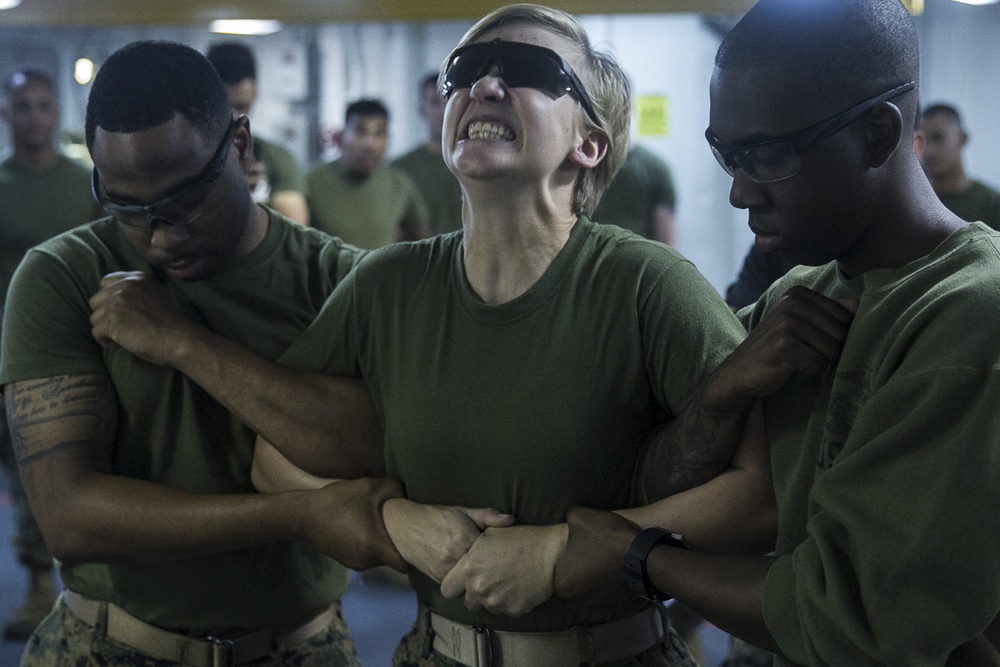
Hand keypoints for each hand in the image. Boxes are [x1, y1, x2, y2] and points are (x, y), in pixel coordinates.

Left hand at [89, 272, 192, 365]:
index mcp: (137, 279)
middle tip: (122, 327)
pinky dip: (107, 341)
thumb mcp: (160, 295)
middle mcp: (125, 286)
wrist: (180, 338)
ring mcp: (117, 302)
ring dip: (106, 330)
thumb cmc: (174, 323)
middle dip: (105, 315)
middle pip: (96, 300)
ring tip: (124, 337)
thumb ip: (141, 291)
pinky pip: (96, 333)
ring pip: (95, 318)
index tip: (120, 311)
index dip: (109, 299)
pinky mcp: (112, 320)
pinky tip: (121, 344)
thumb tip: (124, 300)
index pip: (106, 282)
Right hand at [301, 477, 409, 571]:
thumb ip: (395, 489)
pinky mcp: (345, 561)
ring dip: (383, 544)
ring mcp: (354, 563)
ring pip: (379, 558)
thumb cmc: (339, 501)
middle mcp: (366, 560)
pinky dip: (370, 546)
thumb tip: (409, 495)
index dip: (413, 556)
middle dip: (398, 545)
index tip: (417, 542)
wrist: (304, 514)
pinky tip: (365, 528)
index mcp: (374, 546)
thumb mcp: (370, 487)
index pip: (403, 565)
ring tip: (383, 526)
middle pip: (392, 559)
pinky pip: (366, 556)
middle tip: (403, 527)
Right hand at [383, 499, 512, 581]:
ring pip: (472, 583)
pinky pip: (460, 587)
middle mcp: (454, 557)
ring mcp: (445, 571)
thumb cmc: (438, 517)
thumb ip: (487, 516)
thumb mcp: (463, 512)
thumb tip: (511, 519)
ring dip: (481, 580)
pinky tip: (477, 578)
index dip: (504, 554)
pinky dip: (469, 584)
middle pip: (484, 571)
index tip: (511, 555)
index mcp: (464, 538)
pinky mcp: (438, 580)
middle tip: (506, 570)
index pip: (493, 552)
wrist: (406, 528)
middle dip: (494, 571)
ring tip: (493, 575)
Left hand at [440, 524, 566, 615]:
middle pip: (467, 602)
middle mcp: (478, 587)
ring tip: (506, 581)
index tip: (463, 582)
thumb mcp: (491, 533)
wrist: (550, 554)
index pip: (447, 589)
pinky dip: (509, 602)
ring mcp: (495, 601)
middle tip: (490, 580)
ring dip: (492, 598)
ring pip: (486, 607)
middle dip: (475, 593)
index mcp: (469, 567)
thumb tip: (464, 558)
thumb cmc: (521, 539)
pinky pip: (505, 610)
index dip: (455, 585)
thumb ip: (471, 548)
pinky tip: (518, 587)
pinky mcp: (511, 610)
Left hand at [553, 506, 639, 607]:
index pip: (560, 564)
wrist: (644, 556)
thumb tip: (571, 517)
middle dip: (583, 562)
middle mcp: (578, 600)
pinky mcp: (618, 603)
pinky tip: (618, 563)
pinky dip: (611, 578)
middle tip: (593, 545)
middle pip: (576, 575)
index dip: (571, 549)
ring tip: (607, 553)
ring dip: (597, 571)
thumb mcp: (580, 516)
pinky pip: (609, 588)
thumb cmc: (606, 538)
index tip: (580, 540)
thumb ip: (568, 517)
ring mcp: (599, 604)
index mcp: (563, 583)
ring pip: (592, 583)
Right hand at [712, 286, 856, 402]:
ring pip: (832, 349)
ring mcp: (786, 322)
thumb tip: (858, 305)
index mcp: (798, 293)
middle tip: (804, 353)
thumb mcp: (800, 324)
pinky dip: (810, 370)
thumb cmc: (776, 348)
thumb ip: (829, 311)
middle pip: (841, 333)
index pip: (846, 315)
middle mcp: (792, 303)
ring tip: (797, 359)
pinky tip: (791, 367)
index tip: (811, 340)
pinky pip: (819, 363)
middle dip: (829, 350)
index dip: (836, 335)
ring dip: (819, 361)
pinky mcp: (783, 345)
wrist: (740, 371)